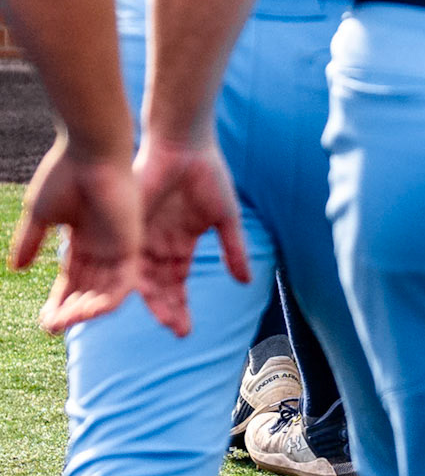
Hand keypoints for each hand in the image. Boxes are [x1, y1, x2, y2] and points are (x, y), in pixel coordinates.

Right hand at [11, 138, 139, 334]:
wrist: (90, 152)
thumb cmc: (66, 174)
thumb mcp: (40, 214)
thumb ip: (30, 242)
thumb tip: (15, 269)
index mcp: (83, 239)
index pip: (72, 279)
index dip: (58, 300)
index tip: (43, 319)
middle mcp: (103, 246)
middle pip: (87, 291)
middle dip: (69, 311)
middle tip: (51, 325)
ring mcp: (118, 247)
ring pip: (104, 293)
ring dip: (84, 312)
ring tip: (62, 322)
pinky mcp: (131, 246)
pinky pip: (122, 285)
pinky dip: (105, 302)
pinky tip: (84, 313)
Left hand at [132, 133, 251, 337]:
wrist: (183, 144)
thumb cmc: (207, 174)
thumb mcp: (225, 217)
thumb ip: (234, 250)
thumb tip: (246, 281)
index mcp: (179, 244)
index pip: (177, 285)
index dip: (180, 307)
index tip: (185, 331)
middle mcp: (157, 245)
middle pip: (158, 288)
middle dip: (167, 310)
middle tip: (176, 330)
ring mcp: (142, 237)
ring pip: (141, 278)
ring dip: (149, 301)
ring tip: (161, 320)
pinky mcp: (130, 226)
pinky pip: (127, 258)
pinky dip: (129, 279)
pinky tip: (136, 298)